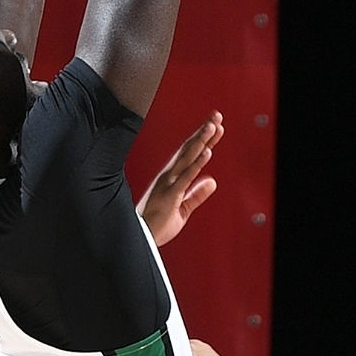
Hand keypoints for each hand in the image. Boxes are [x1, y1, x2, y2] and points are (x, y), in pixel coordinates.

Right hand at [139, 113, 223, 244]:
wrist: (139, 239)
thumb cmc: (156, 225)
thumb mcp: (183, 209)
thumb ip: (197, 195)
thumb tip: (212, 181)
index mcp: (172, 179)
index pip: (191, 155)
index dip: (204, 140)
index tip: (216, 126)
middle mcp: (170, 176)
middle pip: (190, 150)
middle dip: (203, 132)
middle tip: (217, 116)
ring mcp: (169, 184)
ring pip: (188, 158)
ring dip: (201, 141)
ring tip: (213, 126)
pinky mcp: (170, 195)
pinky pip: (186, 177)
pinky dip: (197, 164)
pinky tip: (207, 152)